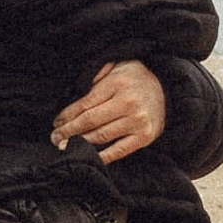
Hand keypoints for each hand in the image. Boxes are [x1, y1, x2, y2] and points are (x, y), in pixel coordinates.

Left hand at [50, 58, 166, 165]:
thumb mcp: (117, 66)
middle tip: (54, 138)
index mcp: (118, 83)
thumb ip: (96, 75)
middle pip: (90, 121)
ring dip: (80, 143)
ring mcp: (138, 122)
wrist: (168, 90)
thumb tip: (74, 90)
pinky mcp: (144, 137)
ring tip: (65, 146)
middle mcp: (129, 103)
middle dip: (68, 131)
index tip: (56, 123)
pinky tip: (88, 156)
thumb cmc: (135, 79)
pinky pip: (118, 151)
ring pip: (101, 136)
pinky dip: (101, 156)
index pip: (85, 103)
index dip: (67, 115)